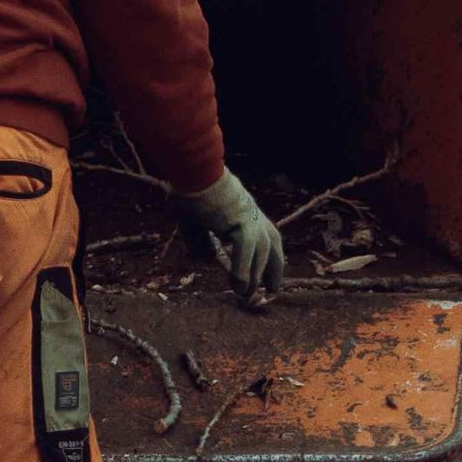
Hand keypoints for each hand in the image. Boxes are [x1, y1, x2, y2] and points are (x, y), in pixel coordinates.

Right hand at [172, 169, 284, 304]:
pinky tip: (237, 285)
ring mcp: (248, 216)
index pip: (260, 237)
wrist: (191, 167)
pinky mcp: (241, 220)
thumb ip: (200, 241)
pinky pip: (246, 250)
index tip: (258, 275)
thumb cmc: (187, 187)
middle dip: (273, 269)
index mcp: (242, 210)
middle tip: (271, 291)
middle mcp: (251, 213)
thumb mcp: (192, 221)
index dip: (260, 258)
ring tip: (246, 295)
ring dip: (255, 275)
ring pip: (261, 251)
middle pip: (271, 244)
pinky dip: (242, 269)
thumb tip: (205, 259)